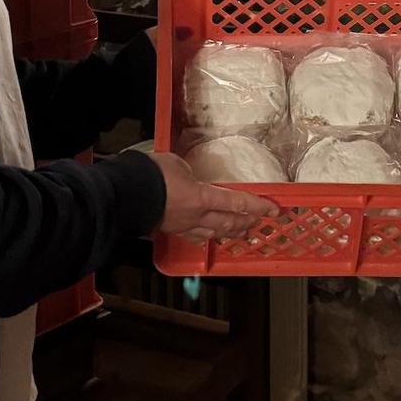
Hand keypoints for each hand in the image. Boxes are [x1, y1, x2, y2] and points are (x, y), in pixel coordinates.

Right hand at [146, 151, 275, 242]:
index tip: (274, 210)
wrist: (126, 193)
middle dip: (247, 223)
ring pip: (213, 233)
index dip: (258, 206)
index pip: (238, 203)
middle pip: (230, 223)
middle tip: (259, 222)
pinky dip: (206, 236)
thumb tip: (190, 178)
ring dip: (230, 233)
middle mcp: (197, 216)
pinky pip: (194, 236)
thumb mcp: (177, 164)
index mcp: (203, 198)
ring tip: (241, 232)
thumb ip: (190, 173)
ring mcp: (184, 226)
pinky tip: (208, 237)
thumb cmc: (151, 175)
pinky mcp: (170, 230)